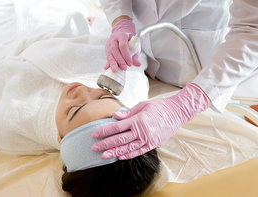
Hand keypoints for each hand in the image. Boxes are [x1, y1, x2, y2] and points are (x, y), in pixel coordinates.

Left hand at [92, 83, 209, 159]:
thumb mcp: (143, 105)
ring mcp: (147, 139)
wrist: (177, 112)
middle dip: (105, 144)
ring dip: (114, 152)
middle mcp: (141, 132)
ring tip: (103, 155)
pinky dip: (129, 155)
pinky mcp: (153, 144)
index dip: (104, 132)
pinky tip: (120, 157)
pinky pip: (139, 152)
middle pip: (119, 140)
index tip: (94, 135)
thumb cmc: (159, 106)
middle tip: (94, 148)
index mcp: (137, 120)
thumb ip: (128, 112)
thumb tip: (115, 116)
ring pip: (128, 148)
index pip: (116, 128)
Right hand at [105, 19, 140, 71]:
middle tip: (124, 68)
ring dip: (113, 63)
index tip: (130, 63)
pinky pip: (107, 57)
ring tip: (115, 70)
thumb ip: (135, 55)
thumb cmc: (129, 39)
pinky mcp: (107, 49)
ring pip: (110, 54)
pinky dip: (107, 63)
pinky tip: (107, 68)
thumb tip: (138, 64)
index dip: (126, 55)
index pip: (123, 46)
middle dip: (120, 60)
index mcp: (122, 36)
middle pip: (115, 50)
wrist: (122, 32)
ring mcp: (109, 44)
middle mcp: (114, 39)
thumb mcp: (135, 45)